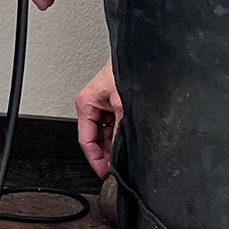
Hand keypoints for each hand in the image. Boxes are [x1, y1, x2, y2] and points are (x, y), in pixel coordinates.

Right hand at [76, 59, 122, 179]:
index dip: (95, 160)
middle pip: (96, 139)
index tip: (104, 173)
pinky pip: (116, 125)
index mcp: (86, 103)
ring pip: (107, 133)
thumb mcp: (122, 106)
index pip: (85, 140)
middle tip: (116, 169)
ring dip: (115, 145)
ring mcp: (106, 104)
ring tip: (125, 157)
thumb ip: (119, 131)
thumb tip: (120, 153)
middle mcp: (94, 104)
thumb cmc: (126, 69)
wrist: (143, 55)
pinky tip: (130, 143)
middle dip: (106, 154)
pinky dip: (122, 135)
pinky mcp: (117, 103)